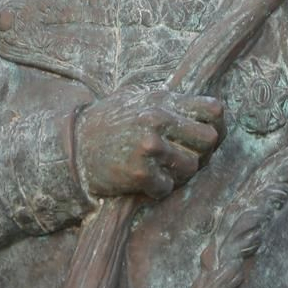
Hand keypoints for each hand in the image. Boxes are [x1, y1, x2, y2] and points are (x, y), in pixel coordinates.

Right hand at [73, 87, 222, 200]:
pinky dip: (158, 189)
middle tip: (181, 158)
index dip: (216, 126)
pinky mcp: (139, 172)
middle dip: (199, 153)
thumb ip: (172, 102)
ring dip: (178, 174)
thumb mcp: (139, 99)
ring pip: (192, 167)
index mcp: (163, 100)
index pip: (214, 110)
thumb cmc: (109, 123)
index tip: (203, 137)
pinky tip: (144, 182)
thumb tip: (212, 110)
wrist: (71, 147)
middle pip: (209, 140)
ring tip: (160, 170)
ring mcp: (149, 145)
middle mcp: (158, 119)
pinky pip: (168, 187)